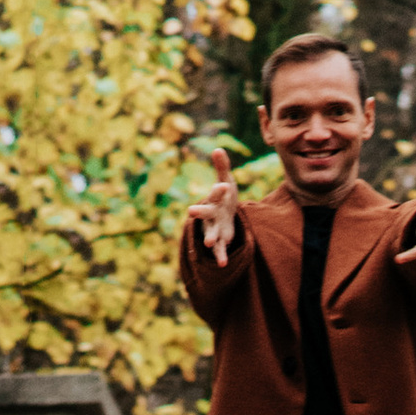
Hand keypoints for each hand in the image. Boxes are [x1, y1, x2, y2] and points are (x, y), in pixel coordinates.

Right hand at [195, 146, 240, 262]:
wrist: (224, 216)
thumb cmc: (224, 197)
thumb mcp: (225, 181)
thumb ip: (222, 167)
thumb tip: (218, 149)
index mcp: (213, 199)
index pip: (215, 193)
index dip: (219, 189)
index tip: (223, 185)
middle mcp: (210, 214)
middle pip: (204, 213)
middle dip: (199, 212)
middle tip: (190, 211)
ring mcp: (213, 228)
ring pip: (210, 233)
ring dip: (209, 238)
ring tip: (208, 244)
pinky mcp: (220, 241)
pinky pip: (220, 250)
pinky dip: (220, 257)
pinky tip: (222, 265)